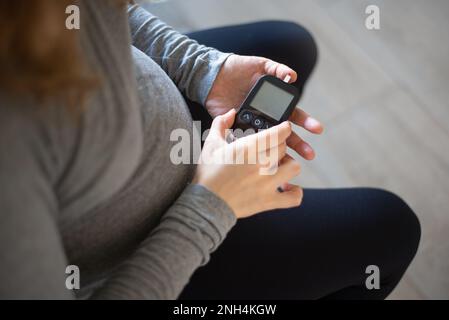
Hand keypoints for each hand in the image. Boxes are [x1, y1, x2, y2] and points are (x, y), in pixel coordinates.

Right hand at [193, 109, 302, 218]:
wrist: (206, 203)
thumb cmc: (207, 174)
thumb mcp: (210, 145)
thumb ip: (220, 124)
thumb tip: (231, 112)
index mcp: (249, 148)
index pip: (279, 133)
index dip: (284, 129)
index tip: (283, 129)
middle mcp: (262, 164)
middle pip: (284, 148)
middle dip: (280, 147)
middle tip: (272, 150)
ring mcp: (268, 183)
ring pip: (294, 167)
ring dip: (289, 166)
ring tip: (280, 167)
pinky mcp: (269, 200)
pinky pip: (293, 197)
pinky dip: (295, 193)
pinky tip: (289, 189)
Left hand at [206, 54, 322, 159]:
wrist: (214, 75)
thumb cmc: (238, 68)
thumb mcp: (259, 65)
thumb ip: (276, 69)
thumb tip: (293, 76)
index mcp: (275, 105)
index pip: (295, 115)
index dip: (306, 122)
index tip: (317, 129)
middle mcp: (266, 118)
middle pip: (286, 134)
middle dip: (299, 145)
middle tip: (310, 154)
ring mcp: (252, 127)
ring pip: (269, 144)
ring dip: (280, 155)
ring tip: (290, 165)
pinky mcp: (236, 131)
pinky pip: (246, 145)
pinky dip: (253, 154)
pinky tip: (262, 163)